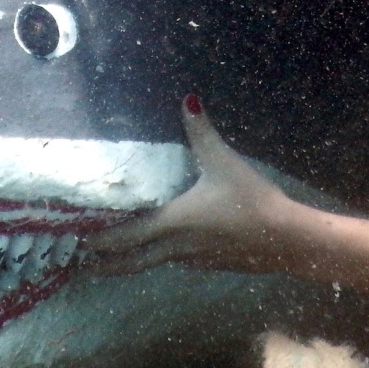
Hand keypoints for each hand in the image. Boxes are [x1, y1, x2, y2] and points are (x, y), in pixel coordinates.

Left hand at [87, 96, 303, 275]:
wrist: (288, 239)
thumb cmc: (251, 200)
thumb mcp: (223, 161)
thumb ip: (201, 132)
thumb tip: (188, 100)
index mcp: (174, 222)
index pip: (128, 236)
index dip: (102, 240)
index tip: (80, 242)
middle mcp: (179, 247)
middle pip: (135, 261)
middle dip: (108, 264)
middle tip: (85, 267)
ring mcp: (196, 260)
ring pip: (157, 263)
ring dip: (135, 262)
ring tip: (119, 258)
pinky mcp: (214, 264)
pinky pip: (180, 262)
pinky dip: (164, 258)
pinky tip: (169, 250)